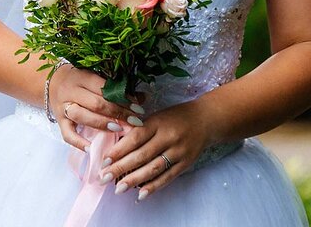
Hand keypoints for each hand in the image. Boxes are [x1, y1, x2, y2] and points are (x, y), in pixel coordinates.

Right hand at [49, 66, 145, 151]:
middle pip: (95, 103)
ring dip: (101, 124)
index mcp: (82, 77)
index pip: (104, 88)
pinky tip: (91, 149)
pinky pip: (67, 134)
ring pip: (81, 116)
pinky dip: (78, 142)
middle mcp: (71, 91)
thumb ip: (116, 88)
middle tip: (135, 121)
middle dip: (117, 113)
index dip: (122, 98)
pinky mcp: (59, 121)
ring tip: (118, 129)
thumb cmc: (79, 80)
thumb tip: (143, 97)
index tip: (138, 107)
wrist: (51, 81)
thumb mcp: (95, 77)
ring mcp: (63, 107)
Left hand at [99, 98, 215, 199]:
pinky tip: (141, 194)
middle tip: (104, 178)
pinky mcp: (185, 163)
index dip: (119, 150)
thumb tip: (118, 147)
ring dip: (134, 180)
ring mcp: (178, 152)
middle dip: (121, 168)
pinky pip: (167, 177)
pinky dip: (154, 186)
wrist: (205, 120)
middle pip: (142, 155)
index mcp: (158, 122)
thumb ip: (140, 130)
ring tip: (119, 189)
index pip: (135, 138)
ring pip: (154, 168)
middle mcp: (168, 137)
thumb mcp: (157, 116)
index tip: (104, 160)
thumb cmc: (175, 117)